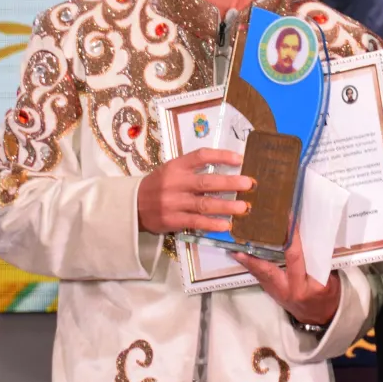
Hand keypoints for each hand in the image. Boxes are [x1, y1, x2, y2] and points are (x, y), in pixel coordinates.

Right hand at [136, 148, 251, 233]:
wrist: (133, 205)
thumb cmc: (158, 185)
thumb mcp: (171, 170)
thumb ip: (193, 170)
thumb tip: (225, 170)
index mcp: (176, 166)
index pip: (201, 156)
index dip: (221, 156)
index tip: (239, 158)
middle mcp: (175, 183)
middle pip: (206, 182)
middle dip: (230, 183)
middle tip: (249, 184)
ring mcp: (174, 203)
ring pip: (204, 204)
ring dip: (226, 206)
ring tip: (244, 207)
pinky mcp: (173, 220)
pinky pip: (196, 221)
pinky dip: (212, 223)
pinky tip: (226, 225)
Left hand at [233, 232, 341, 326]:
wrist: (320, 316)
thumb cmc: (327, 294)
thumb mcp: (329, 277)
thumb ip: (318, 259)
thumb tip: (310, 234)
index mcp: (307, 285)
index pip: (296, 257)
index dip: (292, 238)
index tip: (287, 220)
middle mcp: (290, 290)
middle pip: (268, 270)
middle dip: (254, 257)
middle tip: (240, 243)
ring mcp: (279, 293)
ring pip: (260, 274)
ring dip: (247, 260)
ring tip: (233, 247)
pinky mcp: (272, 292)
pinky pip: (260, 277)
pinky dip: (252, 265)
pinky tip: (241, 255)